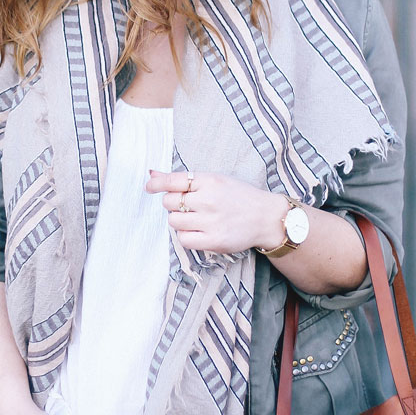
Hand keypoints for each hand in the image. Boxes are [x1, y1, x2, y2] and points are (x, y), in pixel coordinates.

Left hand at [146, 169, 286, 254]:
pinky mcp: (214, 240)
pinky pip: (184, 239)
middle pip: (169, 202)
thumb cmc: (239, 196)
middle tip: (187, 205)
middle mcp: (209, 200)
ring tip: (194, 218)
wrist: (266, 217)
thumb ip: (183, 179)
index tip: (149, 187)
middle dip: (173, 204)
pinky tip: (197, 231)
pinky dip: (186, 235)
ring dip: (179, 220)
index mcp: (209, 181)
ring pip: (174, 221)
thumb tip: (151, 174)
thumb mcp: (215, 180)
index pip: (173, 180)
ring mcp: (211, 221)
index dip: (156, 184)